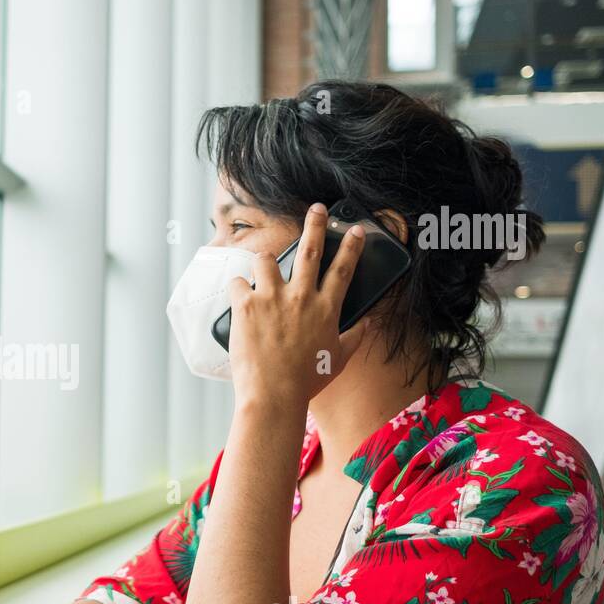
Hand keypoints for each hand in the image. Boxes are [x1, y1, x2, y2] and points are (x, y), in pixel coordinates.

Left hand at [226, 203, 367, 404]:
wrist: (273, 395)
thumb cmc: (306, 381)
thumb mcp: (338, 359)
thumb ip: (354, 337)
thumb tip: (366, 324)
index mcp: (326, 309)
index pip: (344, 269)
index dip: (352, 247)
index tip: (356, 230)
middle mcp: (300, 297)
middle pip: (310, 250)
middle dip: (315, 225)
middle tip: (317, 209)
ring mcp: (272, 298)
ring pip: (266, 260)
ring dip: (264, 262)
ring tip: (263, 270)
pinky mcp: (245, 305)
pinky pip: (237, 282)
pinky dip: (238, 288)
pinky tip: (238, 297)